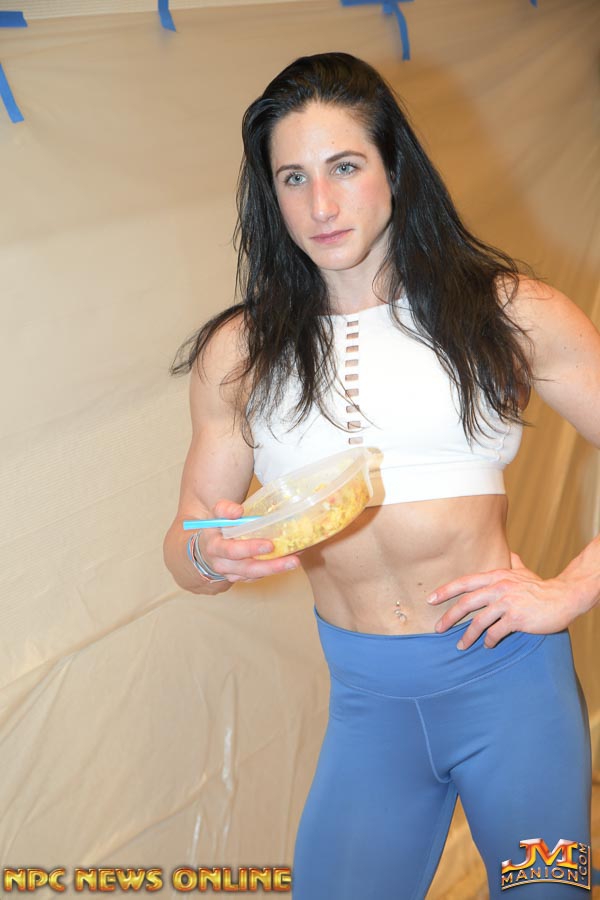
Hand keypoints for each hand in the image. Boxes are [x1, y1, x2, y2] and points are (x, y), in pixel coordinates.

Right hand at [198, 499, 300, 582]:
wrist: (207, 549)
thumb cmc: (216, 529)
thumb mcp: (215, 515)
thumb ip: (224, 509)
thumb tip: (238, 511)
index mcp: (215, 548)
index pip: (232, 551)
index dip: (250, 549)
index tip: (269, 545)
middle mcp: (223, 565)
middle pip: (248, 568)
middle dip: (271, 566)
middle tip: (292, 560)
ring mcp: (233, 574)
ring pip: (256, 575)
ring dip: (277, 569)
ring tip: (295, 561)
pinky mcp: (243, 578)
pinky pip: (260, 575)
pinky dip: (276, 568)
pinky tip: (290, 559)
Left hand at [427, 553, 577, 649]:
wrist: (564, 597)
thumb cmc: (542, 587)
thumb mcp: (524, 572)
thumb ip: (514, 563)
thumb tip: (510, 553)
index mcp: (496, 576)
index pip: (465, 582)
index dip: (445, 591)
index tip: (430, 599)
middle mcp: (498, 587)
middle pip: (466, 603)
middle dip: (449, 617)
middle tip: (437, 629)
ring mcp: (507, 603)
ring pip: (478, 621)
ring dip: (467, 636)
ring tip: (460, 645)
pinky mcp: (516, 618)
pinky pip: (495, 632)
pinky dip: (489, 641)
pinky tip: (488, 645)